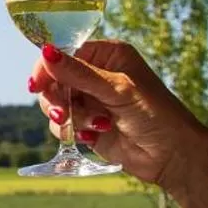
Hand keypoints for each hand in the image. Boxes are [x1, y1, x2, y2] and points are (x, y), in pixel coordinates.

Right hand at [27, 40, 207, 187]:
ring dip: (69, 118)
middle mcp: (95, 74)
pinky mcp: (85, 124)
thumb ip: (79, 73)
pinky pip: (61, 125)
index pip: (64, 53)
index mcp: (106, 55)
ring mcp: (89, 100)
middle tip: (64, 115)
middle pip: (54, 80)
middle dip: (58, 99)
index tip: (36, 85)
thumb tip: (45, 52)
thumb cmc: (156, 114)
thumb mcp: (117, 90)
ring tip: (92, 128)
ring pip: (55, 104)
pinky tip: (94, 136)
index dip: (48, 68)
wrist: (171, 155)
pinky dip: (73, 132)